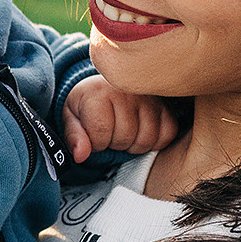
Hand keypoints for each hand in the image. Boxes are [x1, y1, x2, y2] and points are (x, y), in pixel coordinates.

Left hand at [62, 75, 179, 164]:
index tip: (95, 135)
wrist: (107, 86)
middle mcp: (126, 91)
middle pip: (124, 137)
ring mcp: (149, 97)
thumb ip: (73, 136)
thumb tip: (80, 155)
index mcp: (98, 92)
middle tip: (111, 132)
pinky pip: (168, 134)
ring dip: (134, 145)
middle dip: (115, 143)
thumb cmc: (89, 105)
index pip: (100, 133)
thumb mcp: (71, 118)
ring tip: (125, 133)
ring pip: (146, 139)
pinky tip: (142, 133)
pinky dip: (156, 141)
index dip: (96, 143)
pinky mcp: (166, 104)